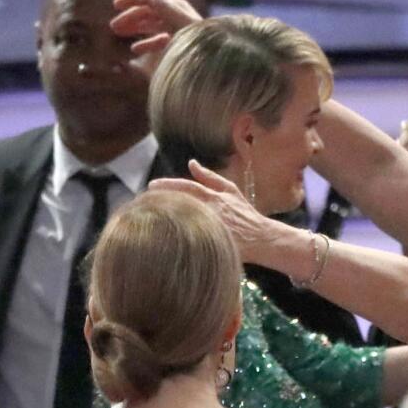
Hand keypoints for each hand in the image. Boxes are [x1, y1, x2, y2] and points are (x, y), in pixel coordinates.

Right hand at [111, 0, 202, 56]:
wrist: (209, 67)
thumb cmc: (198, 46)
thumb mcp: (184, 25)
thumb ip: (168, 10)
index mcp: (178, 9)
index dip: (133, 0)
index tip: (115, 5)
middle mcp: (177, 18)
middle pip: (149, 13)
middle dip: (130, 18)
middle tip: (113, 27)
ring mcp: (177, 33)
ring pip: (152, 26)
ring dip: (135, 28)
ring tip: (118, 32)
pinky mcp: (176, 48)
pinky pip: (158, 42)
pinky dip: (146, 44)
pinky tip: (135, 49)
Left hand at [150, 159, 272, 262]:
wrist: (262, 238)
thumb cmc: (246, 215)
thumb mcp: (230, 191)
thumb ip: (210, 177)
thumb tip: (191, 163)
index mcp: (215, 197)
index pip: (187, 188)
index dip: (168, 185)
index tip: (151, 185)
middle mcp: (212, 211)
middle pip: (181, 204)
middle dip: (162, 201)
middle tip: (144, 201)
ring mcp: (212, 228)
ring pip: (184, 222)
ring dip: (167, 217)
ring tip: (150, 216)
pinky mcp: (214, 244)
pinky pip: (191, 239)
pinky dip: (178, 235)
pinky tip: (163, 236)